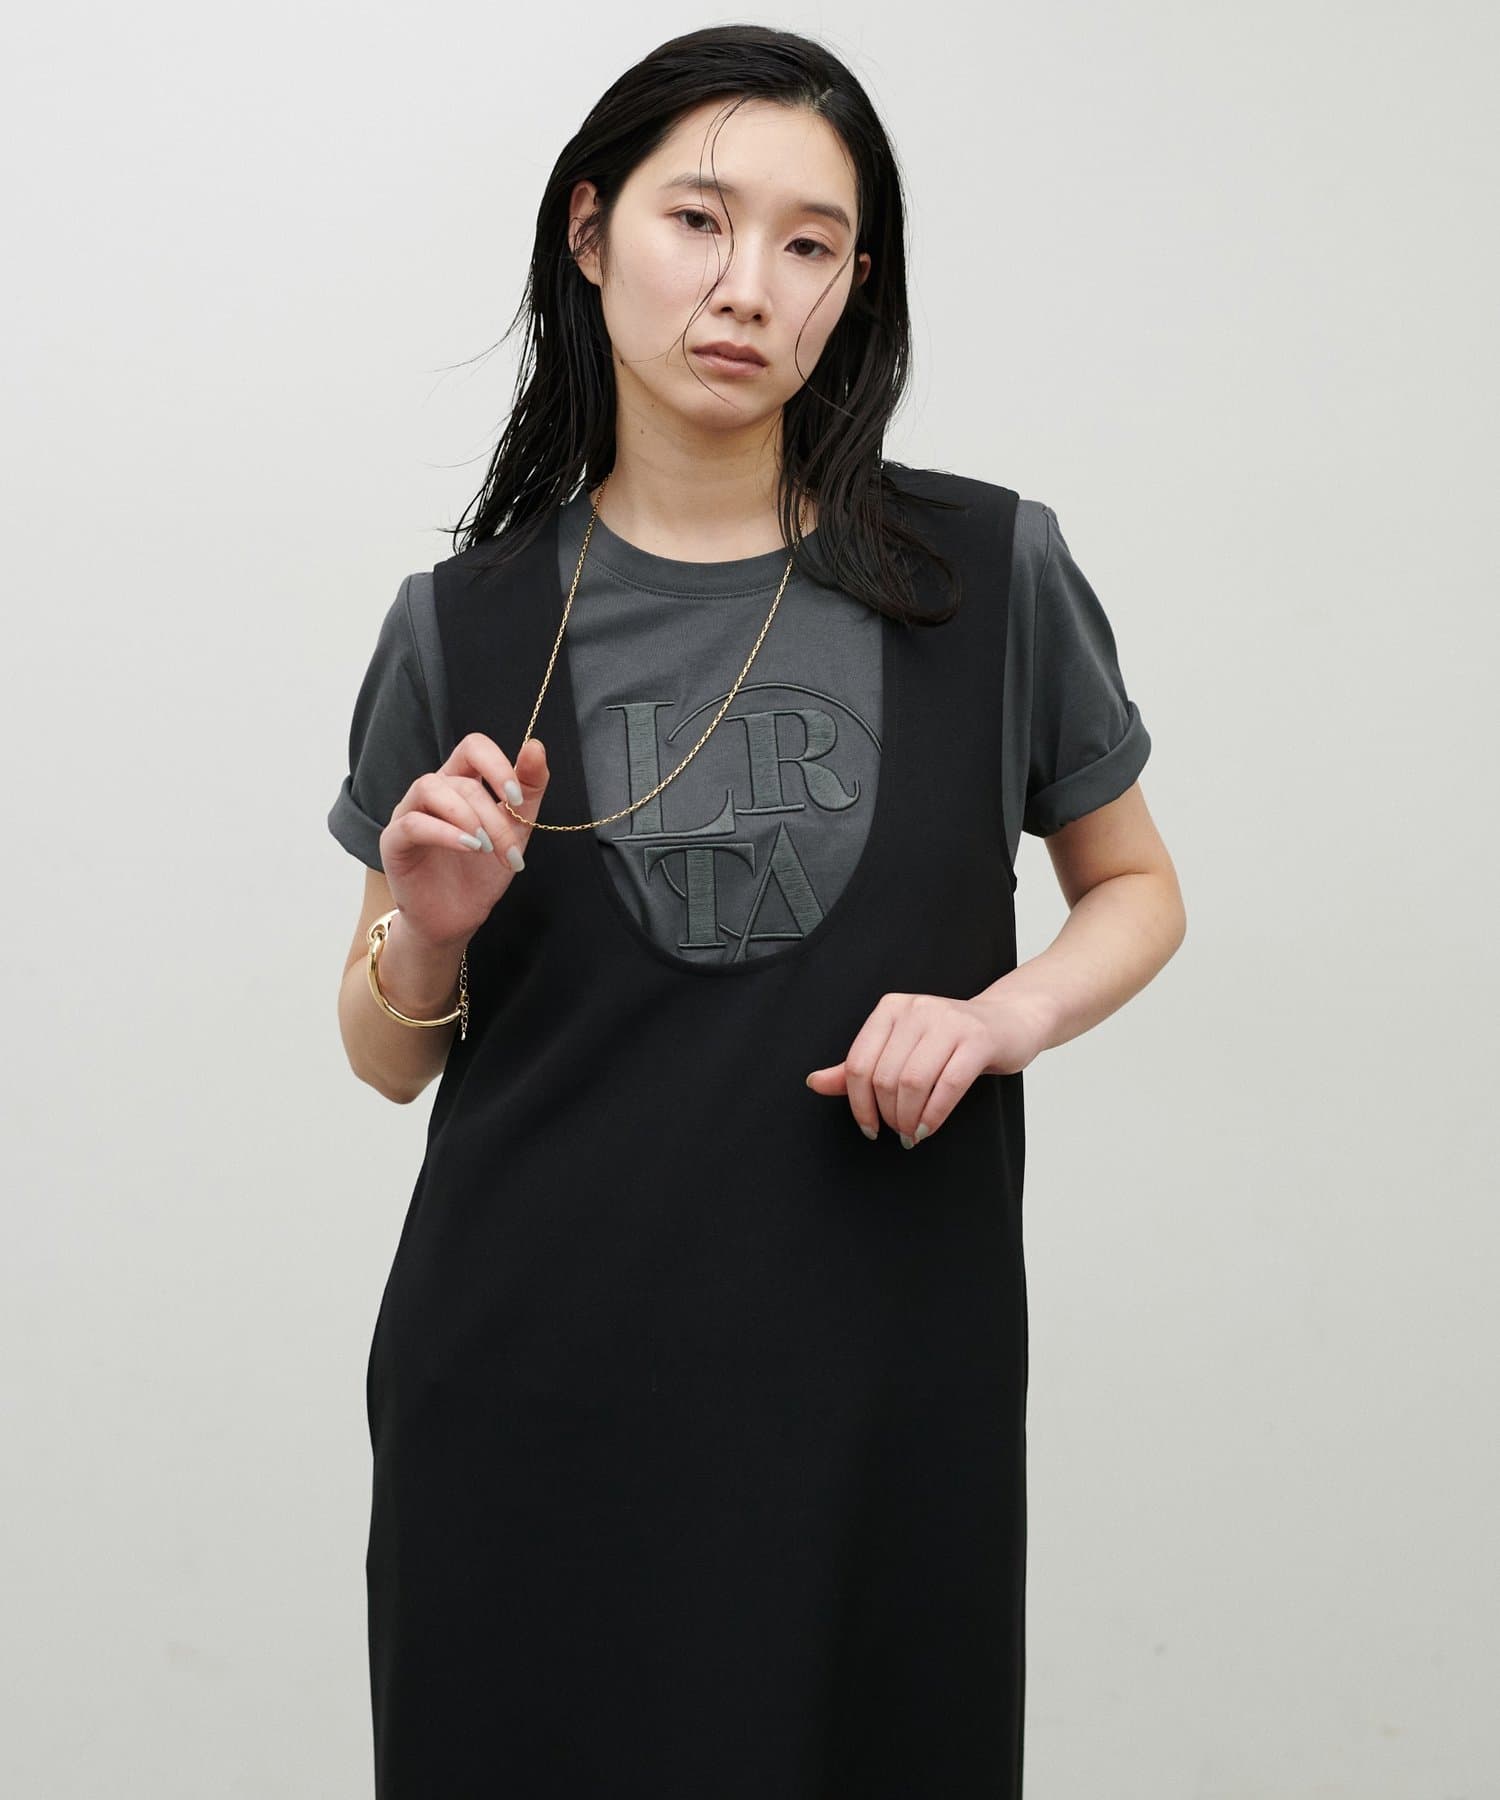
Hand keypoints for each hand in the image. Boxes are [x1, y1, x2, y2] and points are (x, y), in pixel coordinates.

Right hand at [379, 734, 549, 951]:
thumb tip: (535, 746)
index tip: (517, 798)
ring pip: (431, 788)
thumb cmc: (482, 872)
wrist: (457, 918)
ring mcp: (409, 813)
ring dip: (467, 818)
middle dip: (494, 817)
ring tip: (484, 848)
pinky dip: (444, 832)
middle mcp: (432, 792)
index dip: (497, 765)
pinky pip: (414, 823)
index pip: (474, 747)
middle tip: (510, 851)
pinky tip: (468, 848)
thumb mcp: (516, 831)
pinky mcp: (393, 841)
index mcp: (460, 783)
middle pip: (462, 781)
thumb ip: (528, 790)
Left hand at [804, 991, 1048, 1145]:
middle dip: (887, 1115)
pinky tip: (927, 1128)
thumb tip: (814, 1083)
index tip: (868, 1126)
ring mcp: (949, 1021)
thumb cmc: (951, 1041)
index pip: (858, 1063)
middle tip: (896, 1132)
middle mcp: (916, 1009)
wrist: (1008, 1022)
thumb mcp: (901, 1048)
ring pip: (912, 1082)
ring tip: (911, 1133)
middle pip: (884, 1077)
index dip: (858, 1103)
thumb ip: (859, 1067)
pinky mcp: (978, 1039)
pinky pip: (947, 1085)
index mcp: (891, 1009)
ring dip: (908, 1118)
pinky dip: (933, 1115)